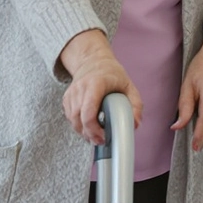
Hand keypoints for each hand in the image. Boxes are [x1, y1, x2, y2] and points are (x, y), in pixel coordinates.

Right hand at [59, 30, 142, 145]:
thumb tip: (134, 124)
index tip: (104, 136)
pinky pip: (69, 118)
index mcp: (95, 84)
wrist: (93, 61)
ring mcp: (71, 93)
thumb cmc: (112, 74)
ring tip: (96, 136)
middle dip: (89, 134)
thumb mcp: (129, 86)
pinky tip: (88, 126)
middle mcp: (80, 88)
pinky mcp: (66, 98)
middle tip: (101, 141)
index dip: (94, 129)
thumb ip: (135, 105)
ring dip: (83, 132)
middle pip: (78, 120)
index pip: (88, 112)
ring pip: (72, 121)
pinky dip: (78, 125)